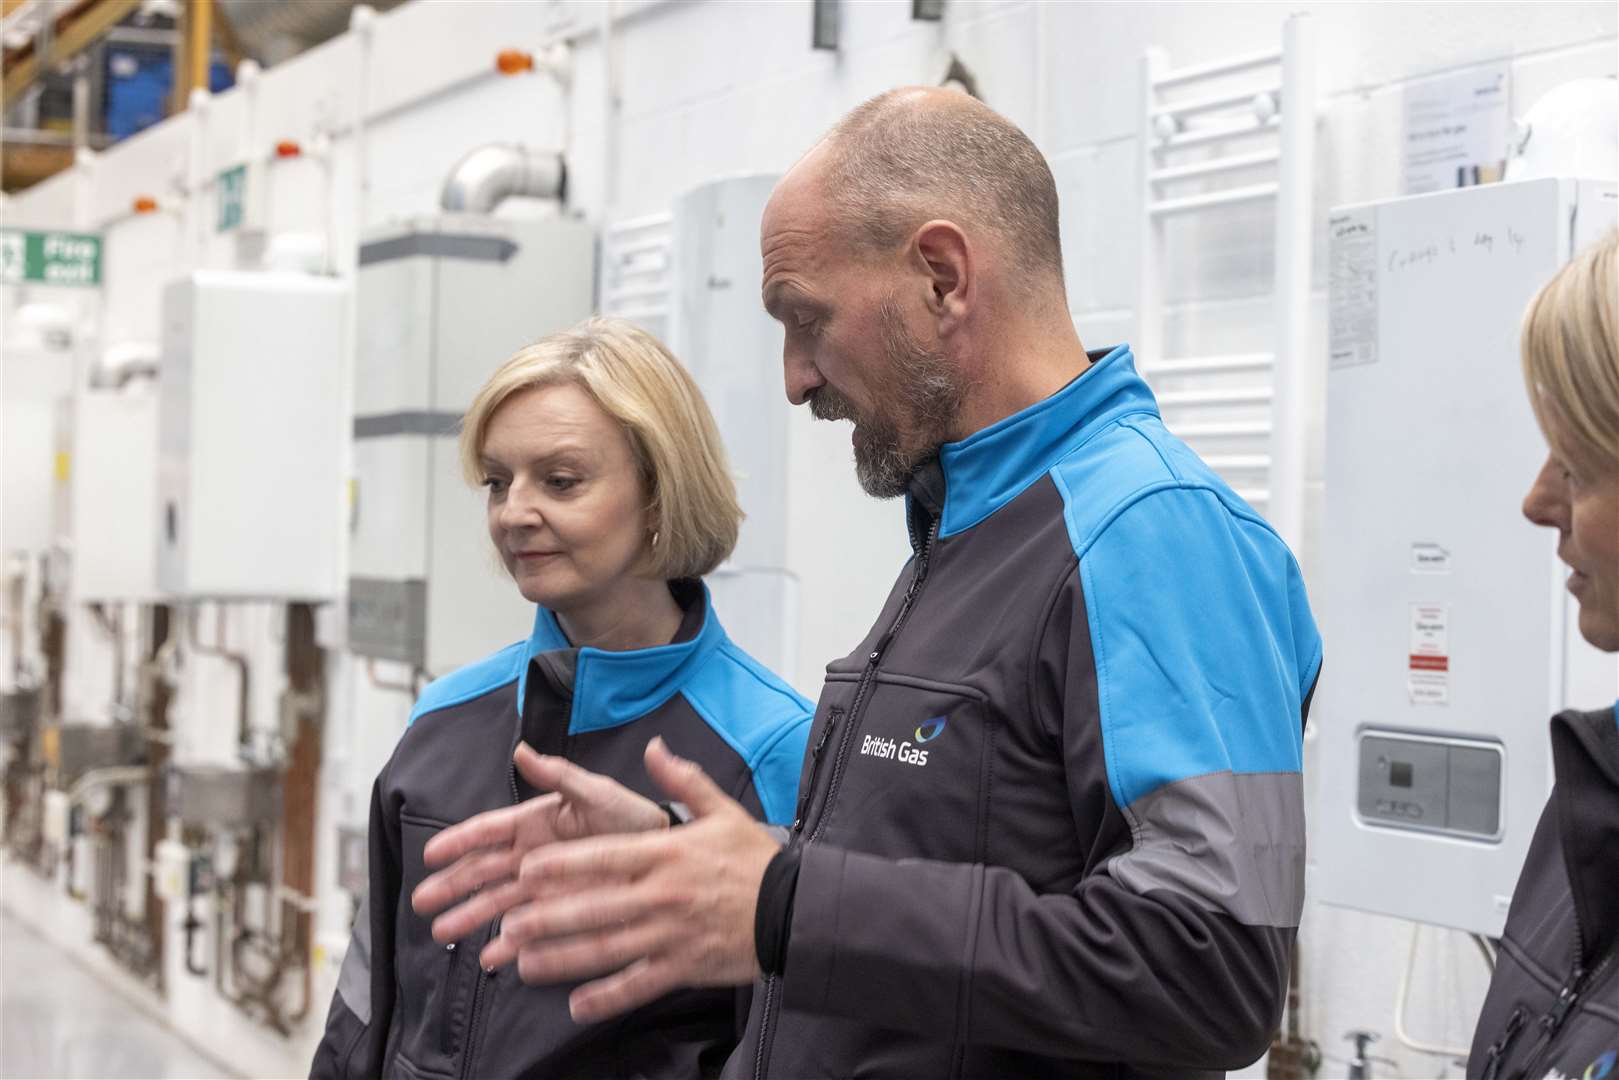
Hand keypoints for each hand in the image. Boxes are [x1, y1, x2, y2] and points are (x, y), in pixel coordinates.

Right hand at [410, 742, 668, 942]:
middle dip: (451, 887)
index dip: (458, 841)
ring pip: (496, 902)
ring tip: (442, 933)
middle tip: (421, 903)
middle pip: (481, 872)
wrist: (663, 852)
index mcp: (533, 821)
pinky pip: (527, 929)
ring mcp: (542, 886)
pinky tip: (492, 958)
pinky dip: (509, 944)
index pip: (487, 831)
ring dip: (470, 917)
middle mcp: (530, 855)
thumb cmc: (630, 816)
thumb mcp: (596, 791)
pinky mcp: (558, 912)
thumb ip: (558, 775)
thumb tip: (521, 750)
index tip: (430, 854)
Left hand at [492, 736, 782, 1022]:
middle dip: (547, 917)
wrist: (794, 907)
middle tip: (509, 924)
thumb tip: (655, 748)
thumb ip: (683, 781)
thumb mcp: (722, 810)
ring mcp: (670, 935)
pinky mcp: (683, 967)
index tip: (526, 869)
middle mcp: (662, 895)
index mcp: (665, 854)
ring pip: (607, 949)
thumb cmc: (754, 859)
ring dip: (563, 959)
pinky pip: (638, 985)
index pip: (603, 858)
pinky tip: (576, 1005)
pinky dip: (606, 998)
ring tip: (525, 964)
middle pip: (594, 907)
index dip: (561, 865)